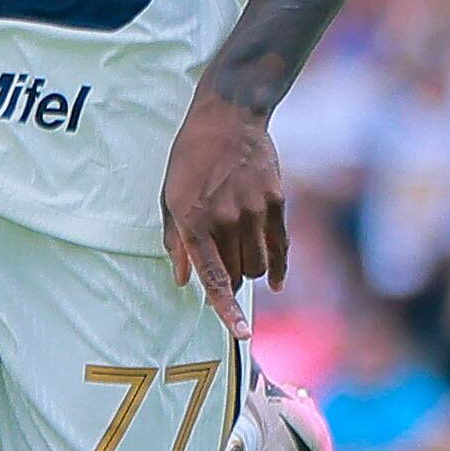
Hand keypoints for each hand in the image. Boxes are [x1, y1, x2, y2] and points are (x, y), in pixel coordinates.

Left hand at [160, 86, 287, 337]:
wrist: (229, 116)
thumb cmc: (190, 157)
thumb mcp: (169, 196)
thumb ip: (175, 241)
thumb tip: (180, 280)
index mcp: (194, 220)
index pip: (214, 278)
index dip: (227, 310)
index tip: (241, 334)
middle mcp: (226, 220)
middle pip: (237, 275)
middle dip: (229, 281)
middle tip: (221, 268)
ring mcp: (255, 211)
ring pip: (259, 265)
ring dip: (249, 271)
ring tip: (238, 256)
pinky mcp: (277, 201)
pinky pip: (280, 247)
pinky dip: (278, 267)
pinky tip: (275, 280)